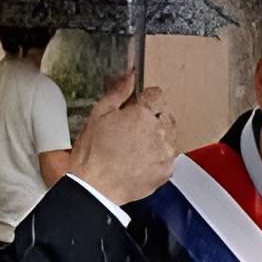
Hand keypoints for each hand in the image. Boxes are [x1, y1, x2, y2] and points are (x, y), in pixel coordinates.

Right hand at [67, 77, 180, 204]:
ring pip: (169, 137)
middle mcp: (159, 132)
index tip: (138, 107)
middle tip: (132, 132)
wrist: (95, 187)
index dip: (146, 101)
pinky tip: (140, 161)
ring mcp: (165, 153)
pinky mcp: (167, 171)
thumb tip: (130, 74)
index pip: (157, 96)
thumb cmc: (93, 153)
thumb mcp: (99, 114)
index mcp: (143, 114)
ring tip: (135, 148)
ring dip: (157, 139)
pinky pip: (168, 158)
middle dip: (152, 119)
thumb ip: (118, 92)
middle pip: (165, 116)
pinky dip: (158, 158)